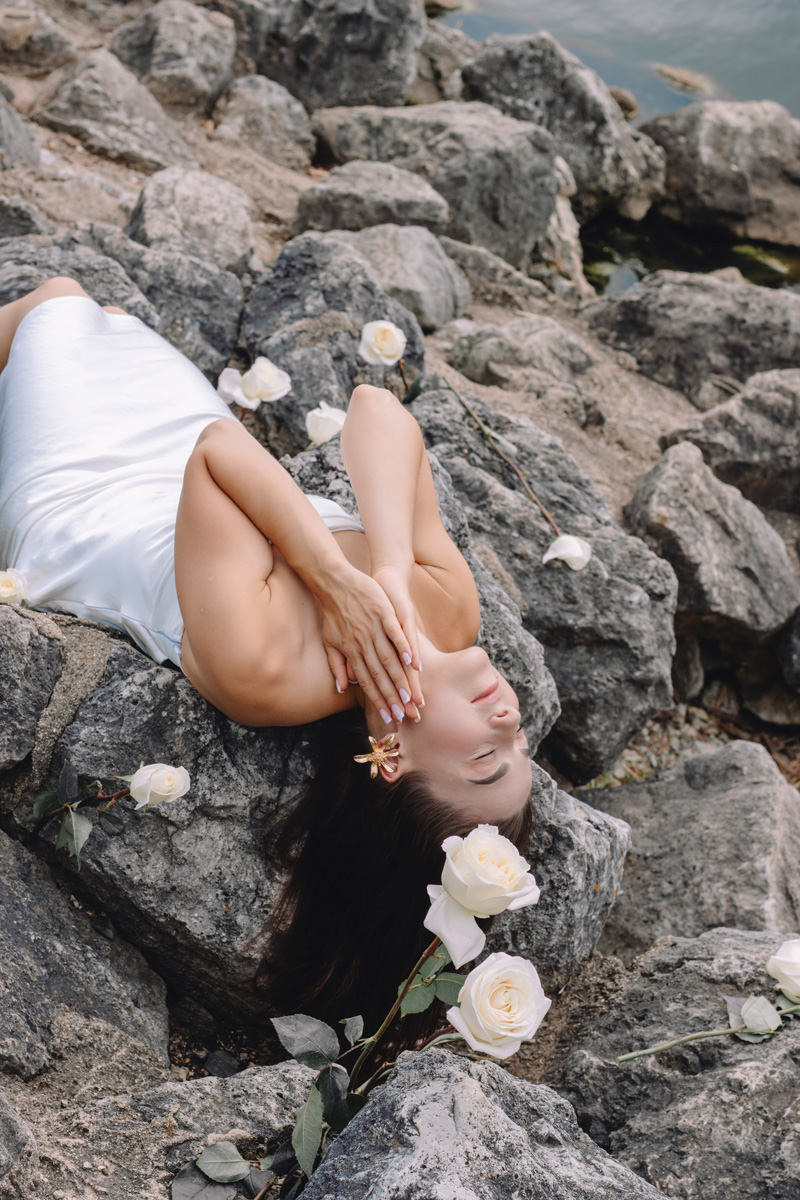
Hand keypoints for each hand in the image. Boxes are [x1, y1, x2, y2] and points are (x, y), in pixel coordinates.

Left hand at [318, 565, 422, 720]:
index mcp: (352, 652)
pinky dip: (404, 648)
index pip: (367, 682)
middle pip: (381, 675)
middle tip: (405, 715)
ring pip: (389, 659)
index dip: (379, 700)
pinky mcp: (383, 613)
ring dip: (400, 679)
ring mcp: (374, 629)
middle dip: (393, 697)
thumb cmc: (333, 613)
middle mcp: (363, 644)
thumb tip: (343, 687)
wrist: (334, 582)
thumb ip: (337, 665)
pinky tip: (412, 662)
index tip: (390, 716)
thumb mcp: (330, 641)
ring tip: (410, 696)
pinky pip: (395, 634)